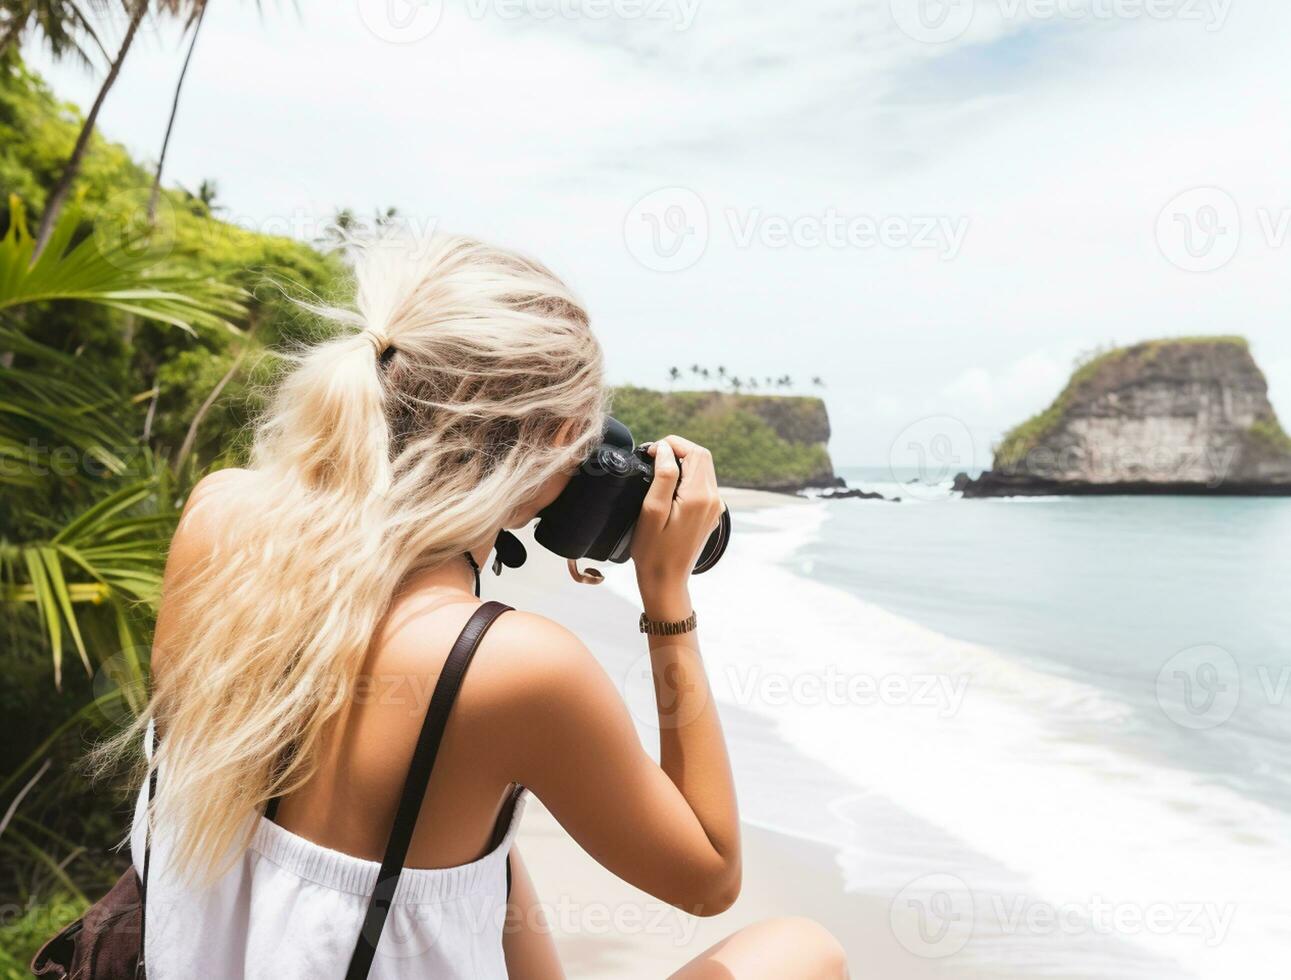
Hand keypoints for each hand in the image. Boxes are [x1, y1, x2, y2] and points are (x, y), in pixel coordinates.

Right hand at [630, 435, 722, 605]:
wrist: (666, 581)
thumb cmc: (653, 550)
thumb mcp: (652, 510)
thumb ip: (662, 476)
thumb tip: (665, 449)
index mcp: (700, 496)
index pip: (694, 451)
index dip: (672, 444)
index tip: (649, 452)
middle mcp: (714, 499)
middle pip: (702, 457)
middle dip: (678, 450)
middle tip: (652, 458)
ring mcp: (715, 508)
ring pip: (704, 469)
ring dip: (682, 463)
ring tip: (657, 470)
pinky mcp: (711, 514)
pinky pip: (703, 485)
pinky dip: (687, 477)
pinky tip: (669, 487)